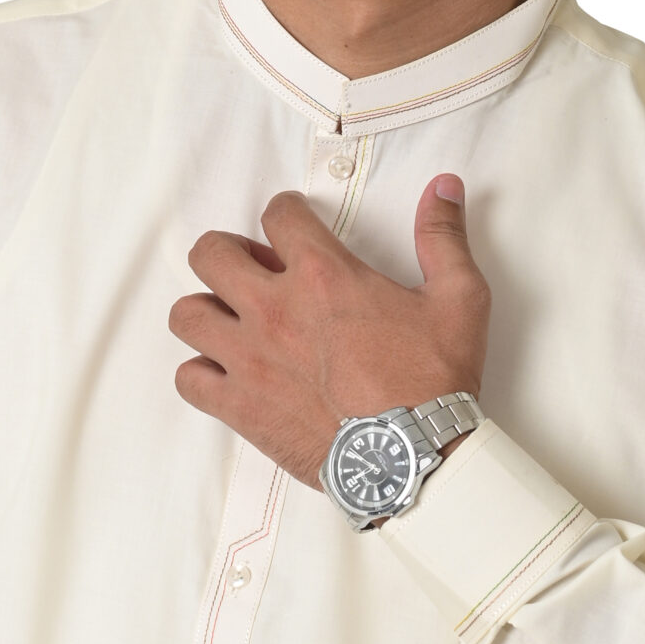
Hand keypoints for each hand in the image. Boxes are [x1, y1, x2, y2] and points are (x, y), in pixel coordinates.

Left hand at [170, 174, 489, 485]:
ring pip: (186, 314)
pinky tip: (229, 375)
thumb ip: (443, 236)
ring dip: (207, 313)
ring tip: (234, 323)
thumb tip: (443, 186)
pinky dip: (201, 374)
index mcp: (323, 274)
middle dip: (227, 254)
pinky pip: (188, 379)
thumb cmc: (434, 381)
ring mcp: (249, 358)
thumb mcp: (457, 298)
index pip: (277, 215)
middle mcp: (274, 309)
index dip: (286, 214)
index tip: (293, 228)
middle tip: (252, 272)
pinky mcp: (239, 406)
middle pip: (210, 254)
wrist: (414, 457)